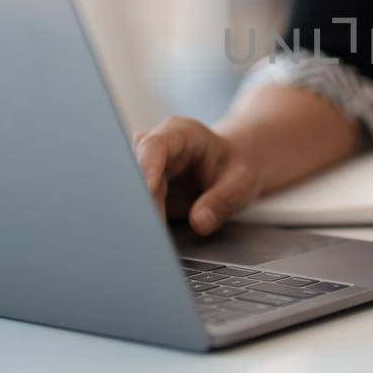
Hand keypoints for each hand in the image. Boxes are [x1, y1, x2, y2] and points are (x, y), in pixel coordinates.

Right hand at [133, 116, 261, 234]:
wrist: (231, 172)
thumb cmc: (235, 170)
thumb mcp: (240, 184)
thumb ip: (222, 200)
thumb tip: (199, 222)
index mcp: (181, 133)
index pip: (155, 145)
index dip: (148, 167)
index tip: (148, 190)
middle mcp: (157, 147)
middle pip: (136, 171)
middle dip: (141, 199)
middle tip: (151, 229)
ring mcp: (146, 168)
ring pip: (132, 192)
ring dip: (139, 214)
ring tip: (152, 238)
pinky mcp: (143, 190)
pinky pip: (137, 206)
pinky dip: (142, 222)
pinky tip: (150, 239)